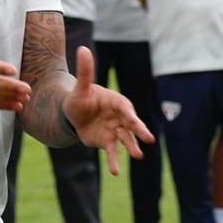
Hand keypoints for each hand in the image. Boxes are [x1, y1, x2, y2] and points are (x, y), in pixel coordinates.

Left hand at [63, 46, 154, 174]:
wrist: (73, 114)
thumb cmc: (80, 98)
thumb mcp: (80, 87)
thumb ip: (85, 71)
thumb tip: (83, 49)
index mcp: (116, 102)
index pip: (124, 108)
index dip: (129, 115)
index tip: (133, 121)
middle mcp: (119, 117)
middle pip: (131, 125)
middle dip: (139, 131)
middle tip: (149, 139)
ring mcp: (115, 130)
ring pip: (126, 140)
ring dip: (132, 147)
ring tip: (138, 156)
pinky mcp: (107, 142)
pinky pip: (112, 152)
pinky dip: (114, 162)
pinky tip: (115, 172)